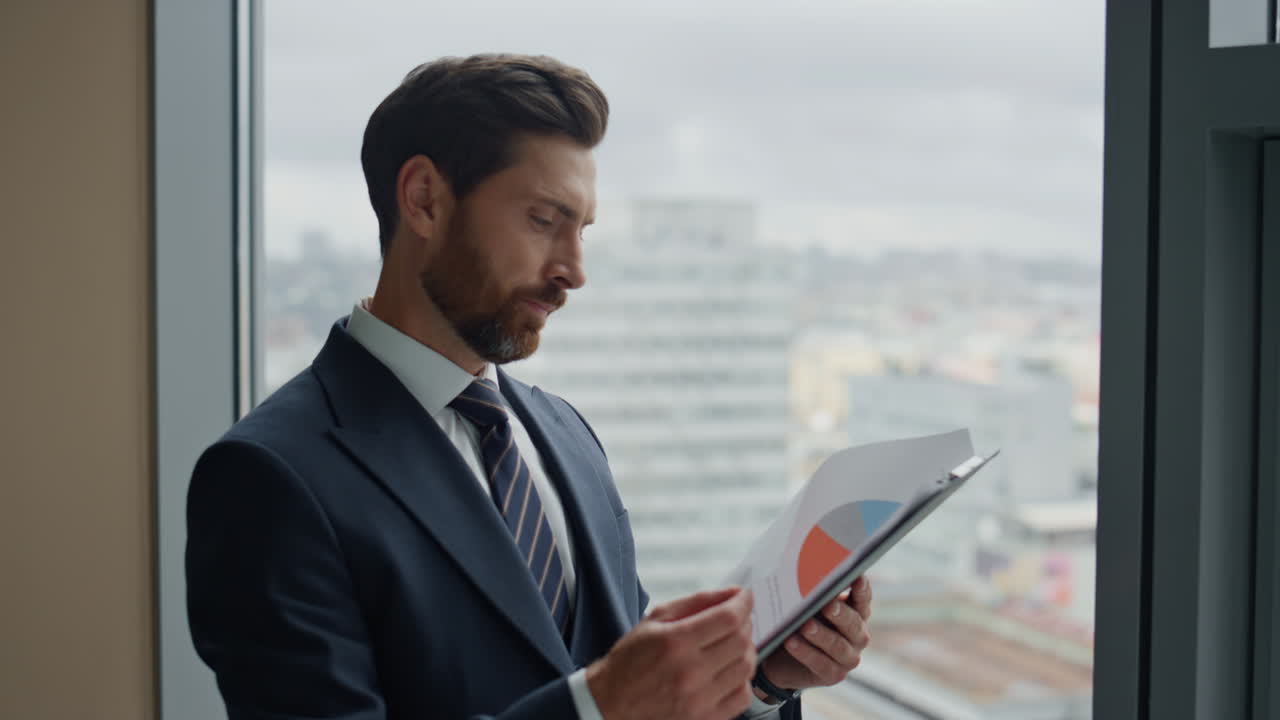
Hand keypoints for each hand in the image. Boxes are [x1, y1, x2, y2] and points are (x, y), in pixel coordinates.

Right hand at [587, 586, 756, 719]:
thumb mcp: (654, 620)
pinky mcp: (705, 719)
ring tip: (732, 643)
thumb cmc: (630, 661)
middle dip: (745, 622)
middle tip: (737, 618)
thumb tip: (732, 593)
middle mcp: (689, 673)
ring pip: (746, 668)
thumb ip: (695, 602)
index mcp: (675, 643)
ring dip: (746, 649)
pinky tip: (728, 670)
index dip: (743, 603)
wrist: (610, 705)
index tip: (744, 597)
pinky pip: (743, 696)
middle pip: (741, 641)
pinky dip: (742, 679)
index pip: (728, 618)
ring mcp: (699, 700)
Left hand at [758, 576, 871, 693]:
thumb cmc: (801, 622)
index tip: (857, 577)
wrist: (785, 659)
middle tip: (827, 605)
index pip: (863, 598)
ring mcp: (849, 658)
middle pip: (853, 623)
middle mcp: (858, 636)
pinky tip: (790, 642)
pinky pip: (821, 664)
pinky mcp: (834, 675)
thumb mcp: (808, 607)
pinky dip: (805, 652)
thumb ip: (814, 594)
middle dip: (840, 614)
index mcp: (856, 612)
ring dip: (821, 635)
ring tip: (805, 626)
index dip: (862, 589)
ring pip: (838, 646)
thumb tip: (807, 577)